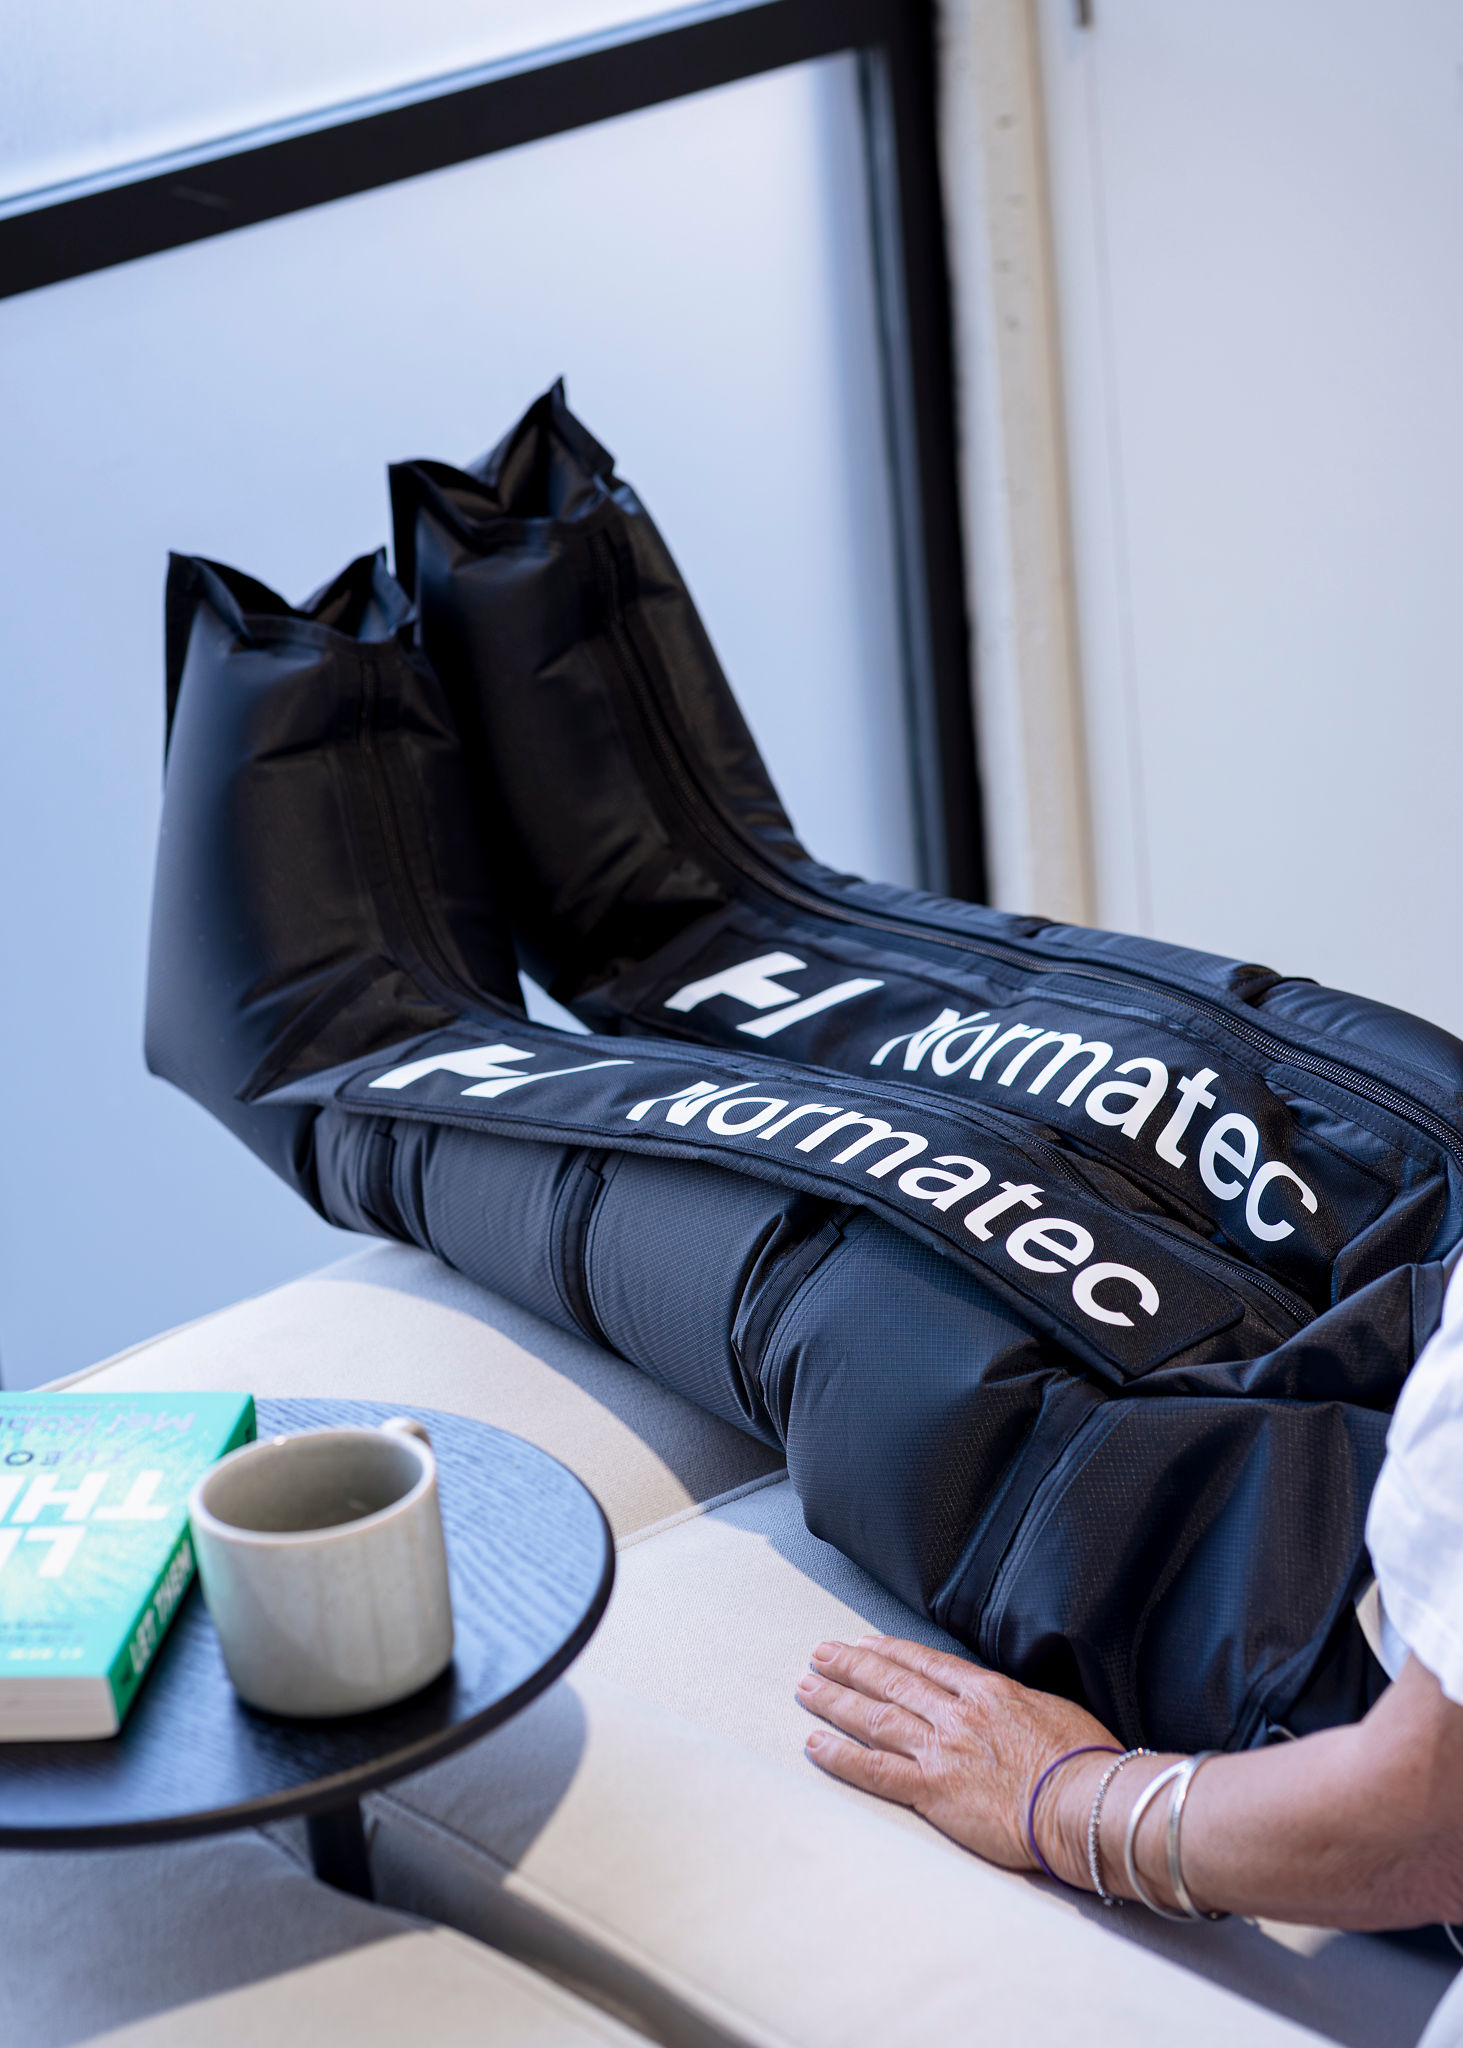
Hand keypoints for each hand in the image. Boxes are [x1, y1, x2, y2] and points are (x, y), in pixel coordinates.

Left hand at [796, 1634, 1118, 1877]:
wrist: (1085, 1801)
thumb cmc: (1085, 1762)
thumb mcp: (1056, 1711)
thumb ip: (1021, 1705)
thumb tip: (1012, 1706)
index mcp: (988, 1691)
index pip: (927, 1662)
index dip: (891, 1651)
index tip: (866, 1642)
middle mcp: (957, 1714)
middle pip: (892, 1680)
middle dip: (852, 1665)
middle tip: (822, 1653)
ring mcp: (941, 1749)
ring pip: (875, 1716)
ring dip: (836, 1700)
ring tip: (807, 1686)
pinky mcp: (932, 1790)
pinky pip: (874, 1769)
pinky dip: (840, 1755)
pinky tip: (814, 1744)